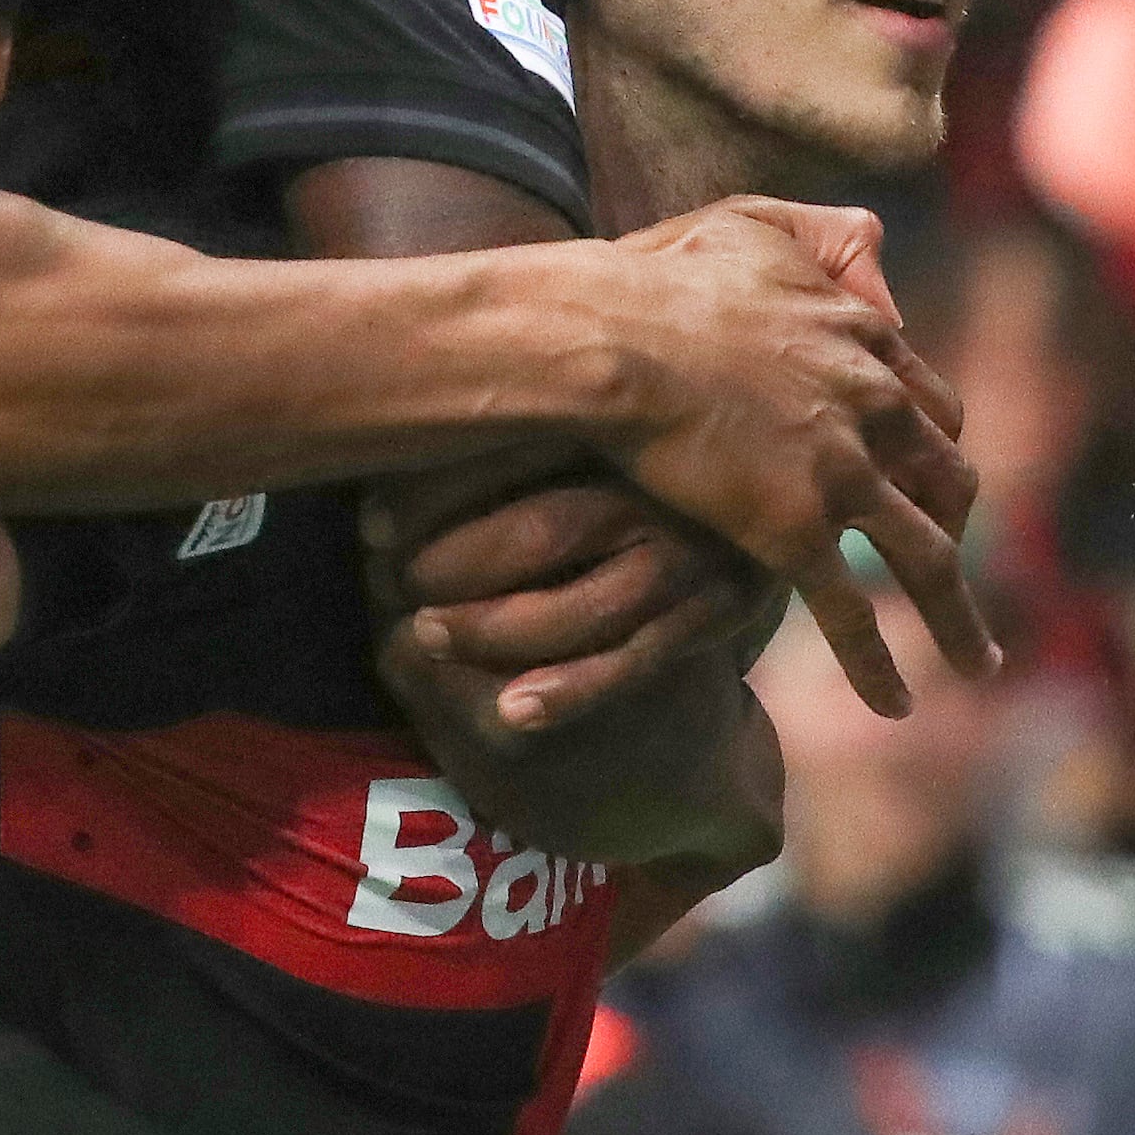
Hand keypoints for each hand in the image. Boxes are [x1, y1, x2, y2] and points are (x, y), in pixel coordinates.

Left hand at [363, 452, 775, 734]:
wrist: (763, 507)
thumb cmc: (641, 458)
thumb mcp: (595, 423)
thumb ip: (518, 432)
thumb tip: (390, 455)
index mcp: (621, 426)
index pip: (510, 456)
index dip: (430, 494)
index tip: (371, 522)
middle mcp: (661, 489)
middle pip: (541, 532)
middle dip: (456, 563)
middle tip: (393, 577)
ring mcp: (693, 555)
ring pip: (581, 608)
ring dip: (494, 630)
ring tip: (426, 633)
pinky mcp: (717, 613)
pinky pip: (634, 661)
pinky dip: (572, 690)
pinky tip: (513, 711)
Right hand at [575, 197, 989, 715]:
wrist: (613, 335)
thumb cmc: (662, 277)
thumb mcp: (755, 224)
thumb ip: (822, 233)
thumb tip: (874, 237)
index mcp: (865, 339)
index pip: (930, 401)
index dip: (932, 442)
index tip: (929, 472)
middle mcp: (874, 407)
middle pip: (948, 481)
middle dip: (959, 526)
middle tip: (955, 562)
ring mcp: (843, 472)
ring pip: (928, 560)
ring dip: (959, 622)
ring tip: (979, 666)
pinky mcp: (797, 529)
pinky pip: (851, 613)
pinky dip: (879, 666)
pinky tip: (896, 705)